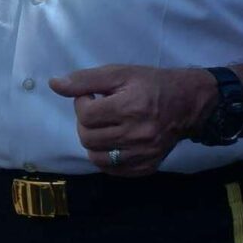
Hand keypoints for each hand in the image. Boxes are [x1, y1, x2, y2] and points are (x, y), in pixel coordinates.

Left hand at [51, 64, 216, 176]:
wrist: (188, 104)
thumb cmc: (152, 84)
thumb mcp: (120, 73)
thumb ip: (85, 79)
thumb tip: (54, 84)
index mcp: (130, 107)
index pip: (86, 115)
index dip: (82, 103)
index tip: (92, 96)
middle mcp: (138, 134)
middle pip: (87, 138)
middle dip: (85, 123)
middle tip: (97, 112)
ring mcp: (143, 154)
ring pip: (96, 157)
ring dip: (93, 141)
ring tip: (105, 127)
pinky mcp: (146, 167)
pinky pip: (112, 170)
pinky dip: (107, 157)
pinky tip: (114, 141)